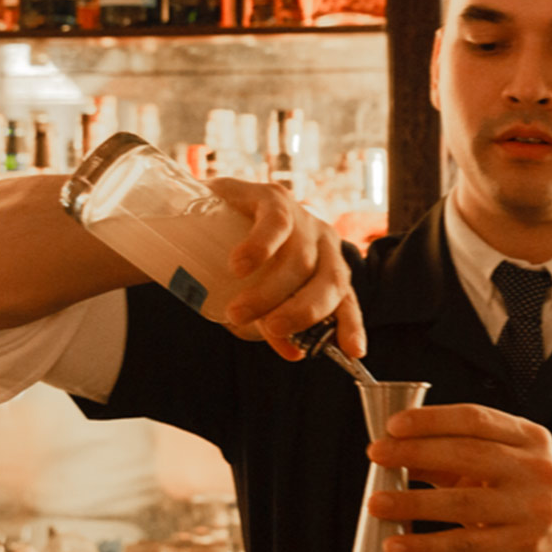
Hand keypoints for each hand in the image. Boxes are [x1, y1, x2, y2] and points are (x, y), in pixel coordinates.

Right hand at [208, 178, 364, 359]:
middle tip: (271, 328)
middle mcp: (323, 244)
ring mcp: (301, 219)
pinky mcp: (273, 197)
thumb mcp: (257, 301)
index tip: (354, 351)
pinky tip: (240, 266)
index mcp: (326, 270)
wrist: (197, 216)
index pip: (346, 300)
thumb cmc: (236, 267)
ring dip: (270, 291)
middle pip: (329, 282)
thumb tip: (294, 353)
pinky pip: (277, 223)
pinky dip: (260, 247)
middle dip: (304, 311)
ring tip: (237, 312)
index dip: (352, 325)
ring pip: (300, 259)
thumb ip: (273, 326)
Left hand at [364, 403, 551, 551]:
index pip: (476, 419)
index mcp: (531, 438)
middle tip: (376, 454)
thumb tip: (394, 450)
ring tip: (376, 503)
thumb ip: (450, 457)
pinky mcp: (522, 546)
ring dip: (412, 502)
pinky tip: (395, 546)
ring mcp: (534, 509)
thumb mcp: (493, 470)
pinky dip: (424, 545)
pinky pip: (462, 544)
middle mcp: (539, 469)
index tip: (394, 426)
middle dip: (415, 452)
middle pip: (467, 453)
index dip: (432, 420)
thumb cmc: (515, 502)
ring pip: (462, 501)